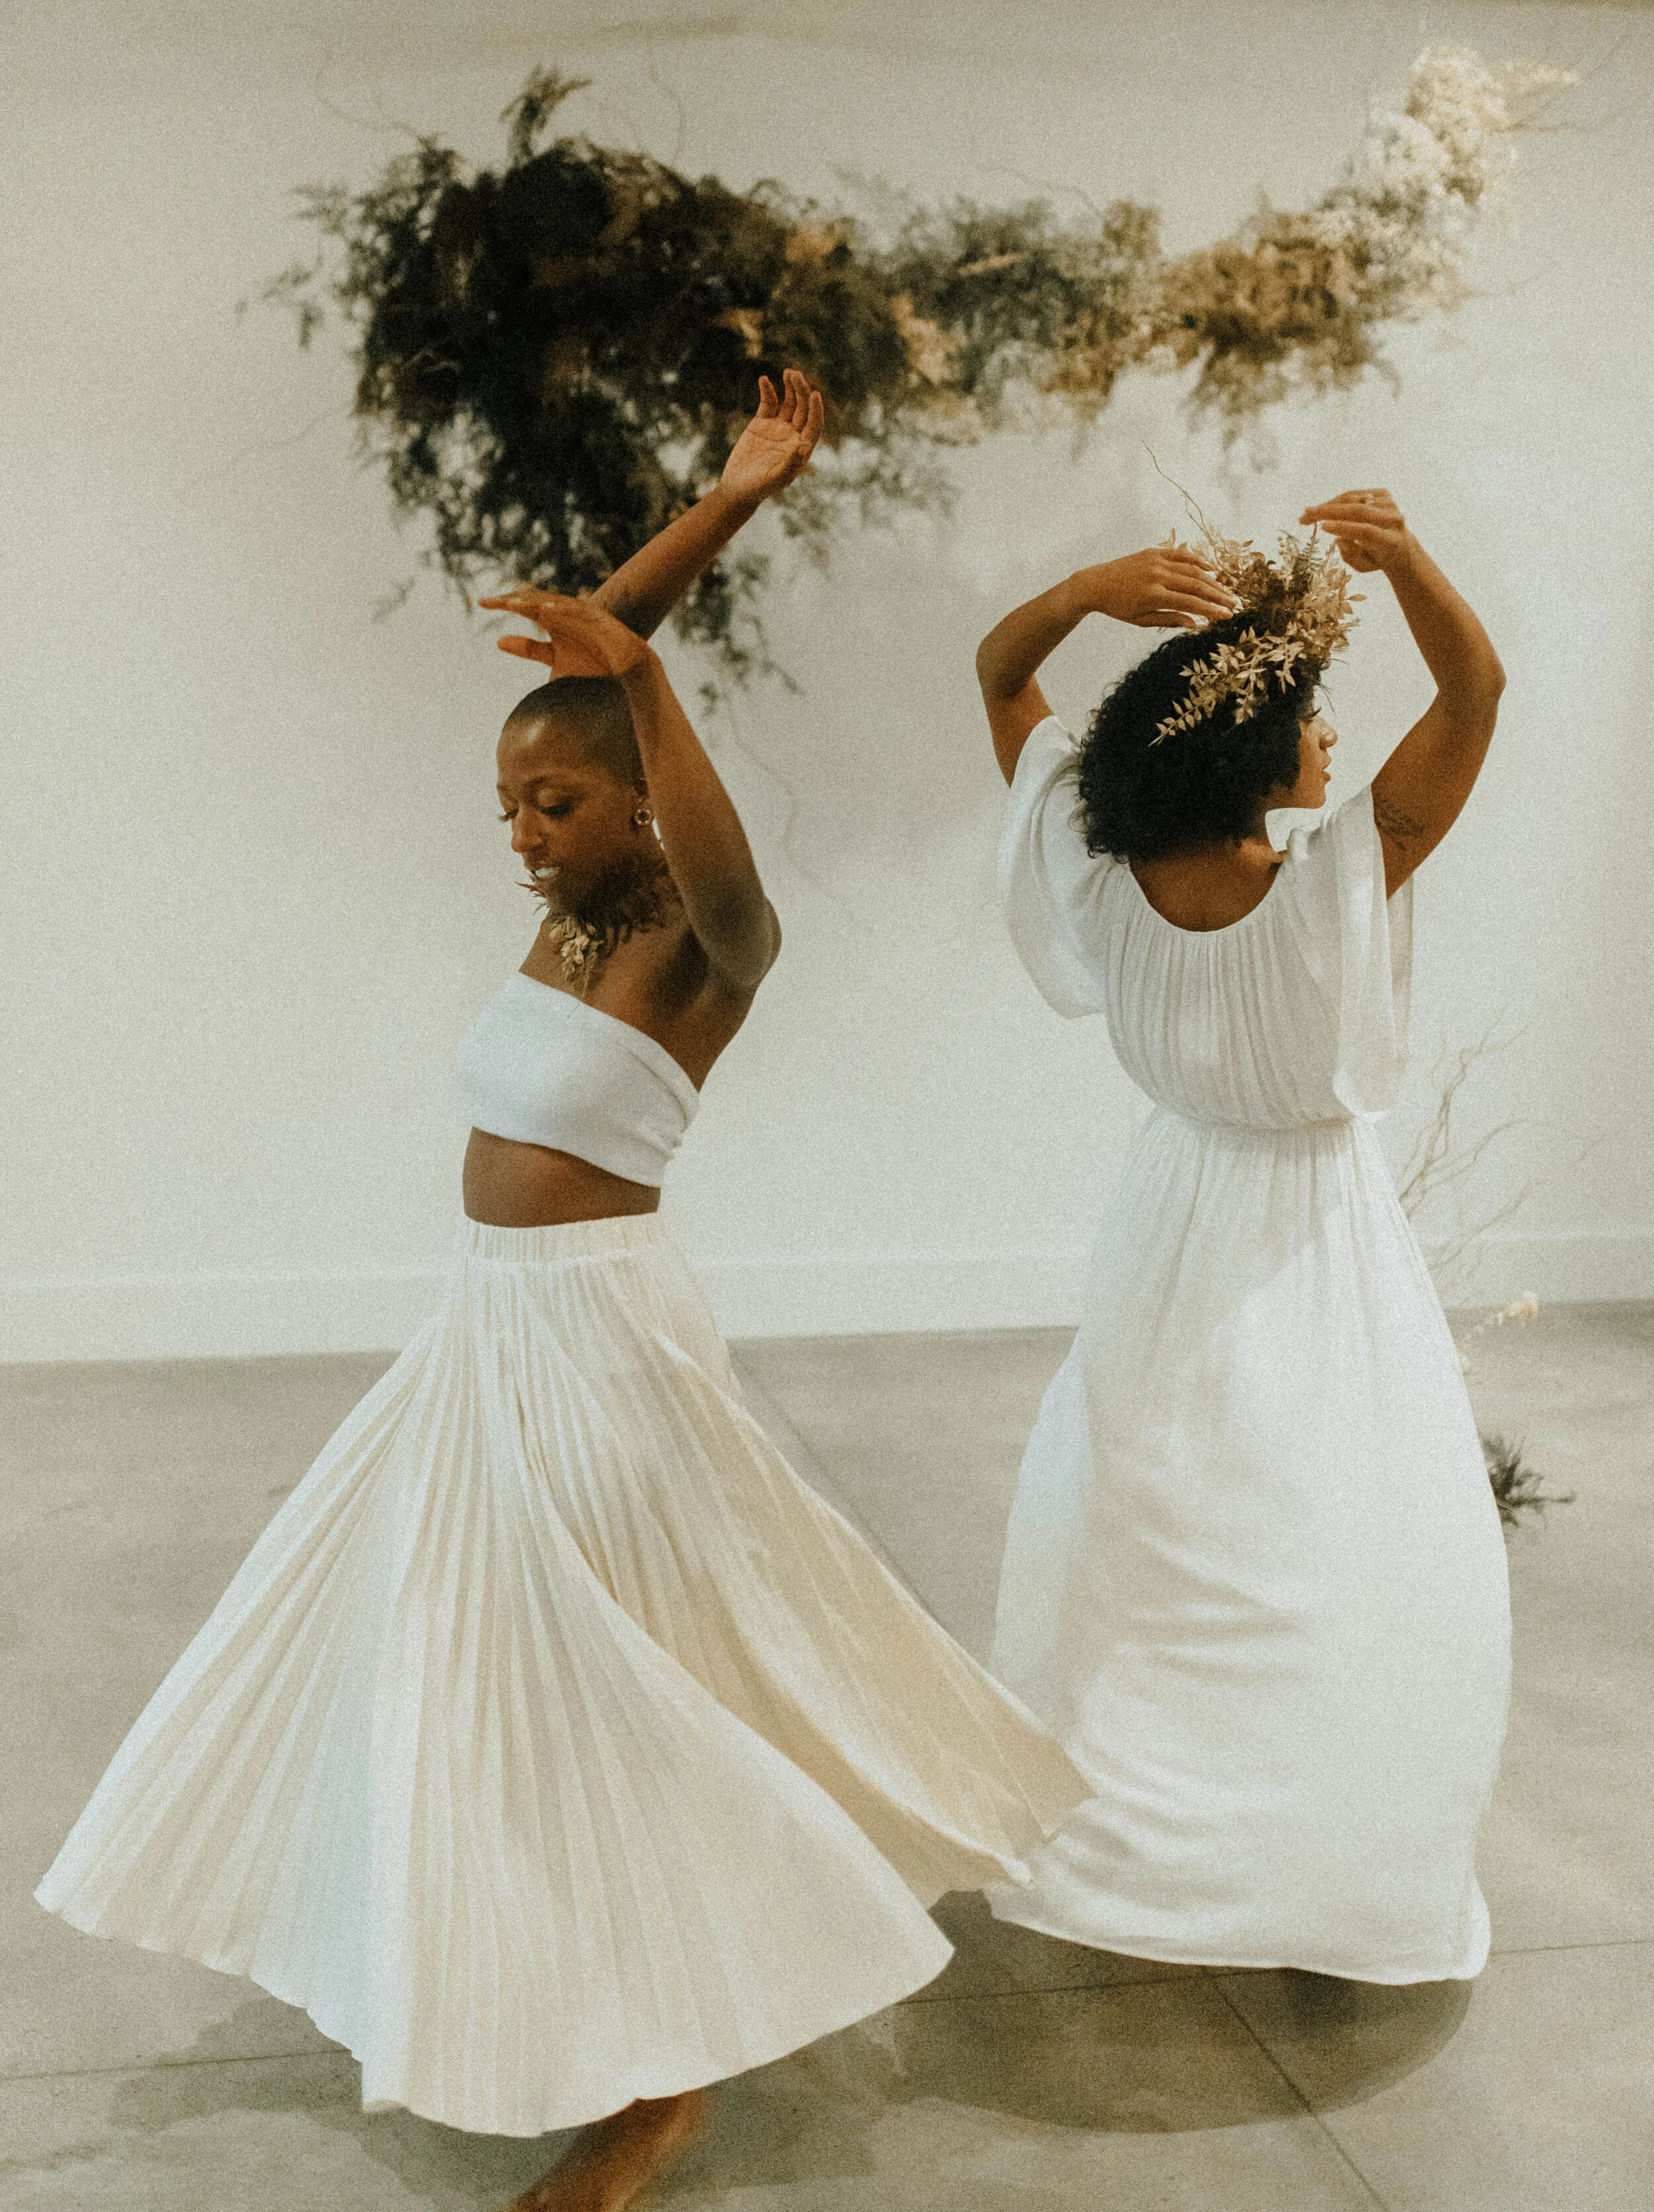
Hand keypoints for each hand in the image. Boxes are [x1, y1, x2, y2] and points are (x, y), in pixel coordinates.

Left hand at [475, 588, 653, 679]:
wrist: (626, 668)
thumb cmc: (591, 662)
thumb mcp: (553, 658)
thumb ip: (528, 649)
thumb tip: (497, 641)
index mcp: (553, 618)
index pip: (523, 605)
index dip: (503, 602)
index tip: (480, 603)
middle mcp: (565, 611)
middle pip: (534, 599)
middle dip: (512, 599)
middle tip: (489, 601)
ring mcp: (582, 615)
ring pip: (554, 604)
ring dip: (533, 602)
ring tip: (512, 603)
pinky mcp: (598, 623)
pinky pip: (577, 614)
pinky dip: (561, 612)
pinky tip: (545, 611)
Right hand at [719, 368, 825, 506]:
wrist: (737, 488)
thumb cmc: (759, 488)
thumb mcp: (776, 478)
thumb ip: (791, 464)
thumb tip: (804, 445)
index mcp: (801, 448)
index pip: (814, 424)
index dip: (816, 409)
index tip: (814, 394)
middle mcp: (792, 435)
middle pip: (802, 408)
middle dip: (801, 391)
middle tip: (794, 375)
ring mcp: (777, 427)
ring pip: (788, 402)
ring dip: (789, 387)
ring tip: (788, 372)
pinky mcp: (761, 423)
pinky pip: (768, 402)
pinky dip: (767, 391)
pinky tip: (764, 380)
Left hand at [1084, 546, 1238, 630]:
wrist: (1096, 584)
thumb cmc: (1118, 607)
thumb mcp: (1141, 620)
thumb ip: (1168, 620)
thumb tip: (1194, 624)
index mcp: (1154, 595)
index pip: (1191, 603)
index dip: (1212, 610)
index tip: (1228, 615)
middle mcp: (1157, 575)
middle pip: (1197, 585)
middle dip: (1218, 596)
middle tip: (1234, 603)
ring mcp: (1156, 561)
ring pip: (1192, 569)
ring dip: (1212, 580)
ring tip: (1226, 591)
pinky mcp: (1154, 551)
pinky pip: (1181, 554)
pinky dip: (1198, 560)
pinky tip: (1211, 569)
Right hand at [1299, 489, 1411, 574]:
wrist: (1398, 544)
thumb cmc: (1375, 558)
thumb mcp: (1363, 566)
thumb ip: (1351, 555)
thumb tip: (1340, 538)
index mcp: (1390, 541)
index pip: (1366, 531)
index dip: (1343, 527)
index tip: (1321, 527)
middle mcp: (1394, 520)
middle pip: (1359, 511)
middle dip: (1329, 512)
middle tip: (1305, 516)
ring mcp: (1391, 504)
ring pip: (1354, 500)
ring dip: (1329, 505)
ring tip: (1309, 513)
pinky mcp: (1384, 494)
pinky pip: (1355, 494)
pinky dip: (1338, 500)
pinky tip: (1324, 508)